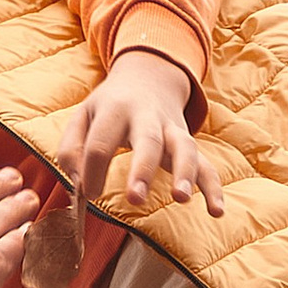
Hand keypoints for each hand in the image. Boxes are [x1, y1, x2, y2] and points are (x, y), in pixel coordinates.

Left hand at [57, 48, 225, 216]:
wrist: (148, 76)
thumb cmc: (109, 106)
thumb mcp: (82, 116)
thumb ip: (70, 148)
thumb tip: (78, 183)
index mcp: (115, 109)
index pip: (100, 143)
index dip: (92, 172)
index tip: (88, 194)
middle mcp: (147, 117)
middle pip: (147, 140)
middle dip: (142, 169)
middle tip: (135, 198)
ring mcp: (172, 129)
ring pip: (184, 146)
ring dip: (185, 172)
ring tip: (181, 199)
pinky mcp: (188, 142)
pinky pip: (206, 163)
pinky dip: (213, 187)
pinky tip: (217, 212)